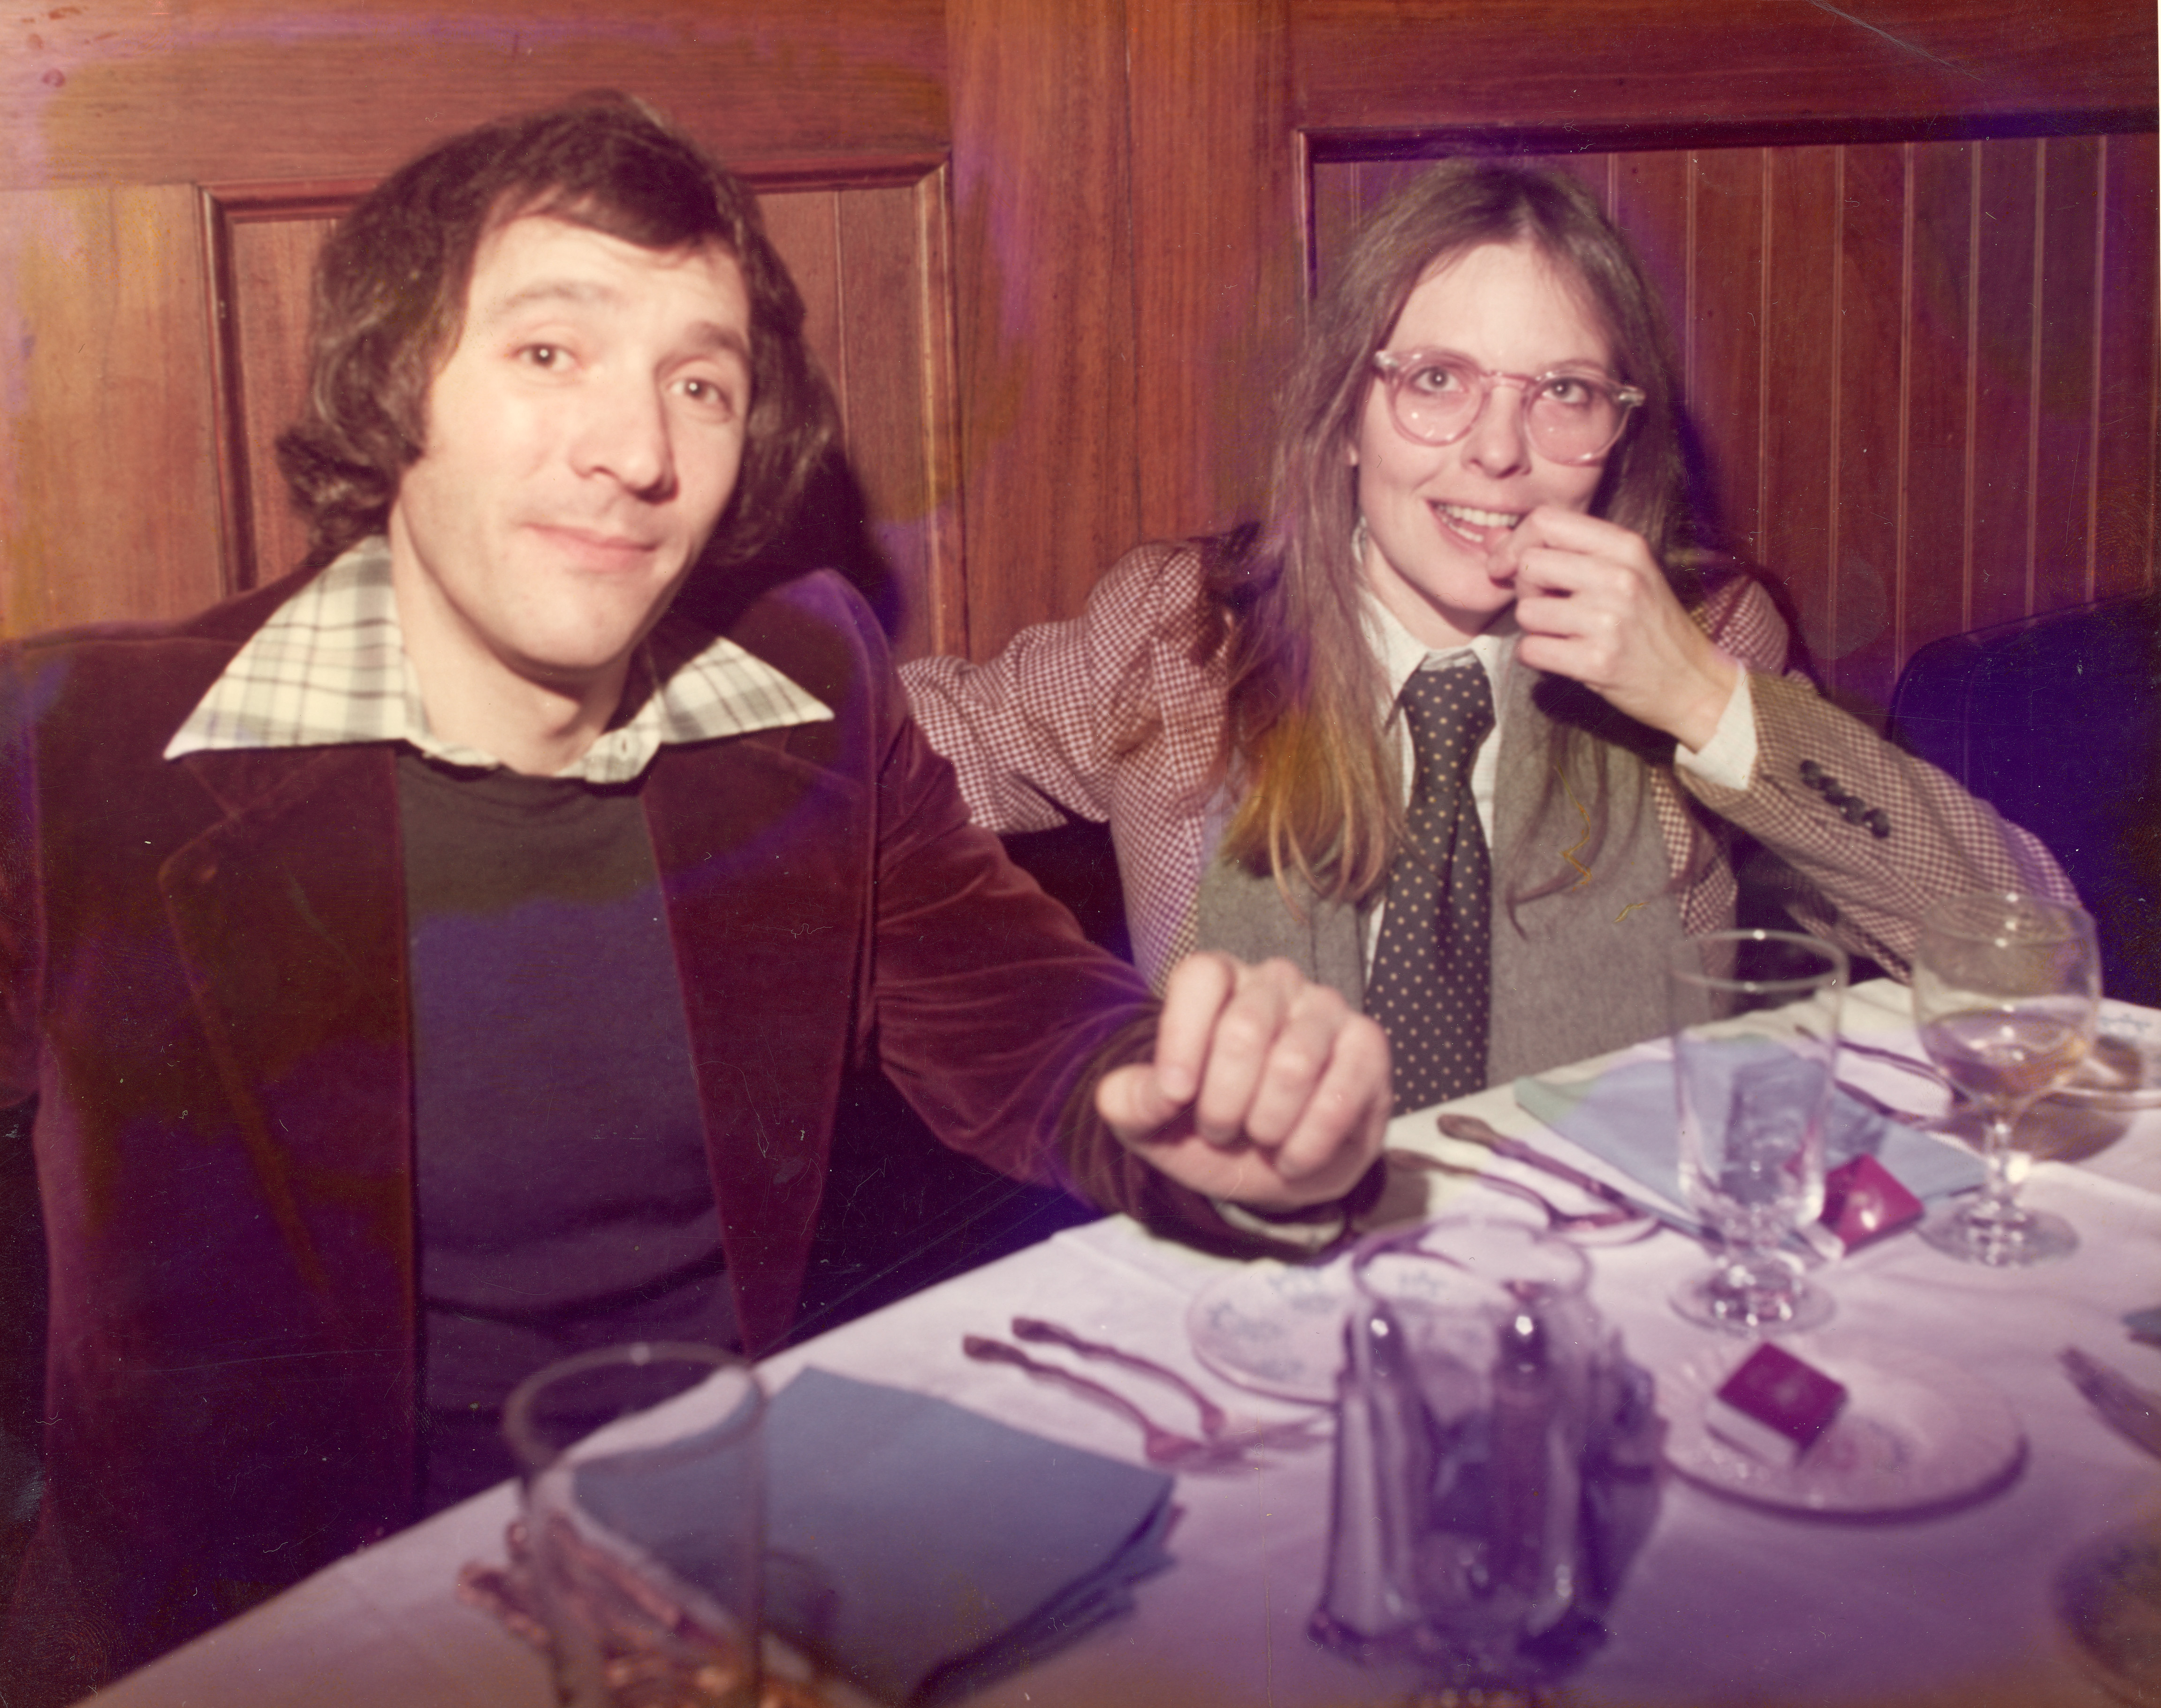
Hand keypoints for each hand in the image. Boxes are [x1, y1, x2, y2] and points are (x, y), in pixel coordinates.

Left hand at [1096, 953, 1389, 1209]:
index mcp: (1218, 982)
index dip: (1182, 1040)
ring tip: (1259, 1139)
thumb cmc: (1212, 1128)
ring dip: (1266, 1125)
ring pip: (1295, 1065)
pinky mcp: (1368, 1045)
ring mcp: (1327, 1008)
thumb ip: (1130, 1103)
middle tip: (1220, 1130)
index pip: (1200, 977)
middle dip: (1222, 1104)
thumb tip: (1143, 1091)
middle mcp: (1274, 981)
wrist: (1275, 1166)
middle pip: (1244, 1030)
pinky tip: (1293, 1157)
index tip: (1174, 1097)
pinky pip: (1341, 1096)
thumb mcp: (1153, 1125)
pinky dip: (1308, 1144)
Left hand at [1489, 506, 1737, 749]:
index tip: (1506, 565)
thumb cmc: (1648, 623)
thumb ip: (1560, 550)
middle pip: (1529, 565)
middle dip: (1525, 588)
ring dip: (1534, 627)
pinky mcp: (1598, 661)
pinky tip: (1564, 656)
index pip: (1547, 520)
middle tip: (1548, 605)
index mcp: (1626, 546)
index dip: (1515, 542)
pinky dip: (1537, 656)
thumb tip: (1491, 537)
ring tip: (1565, 633)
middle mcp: (1619, 577)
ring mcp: (1609, 620)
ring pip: (1526, 611)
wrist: (1690, 679)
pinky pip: (1531, 650)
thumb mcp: (1620, 572)